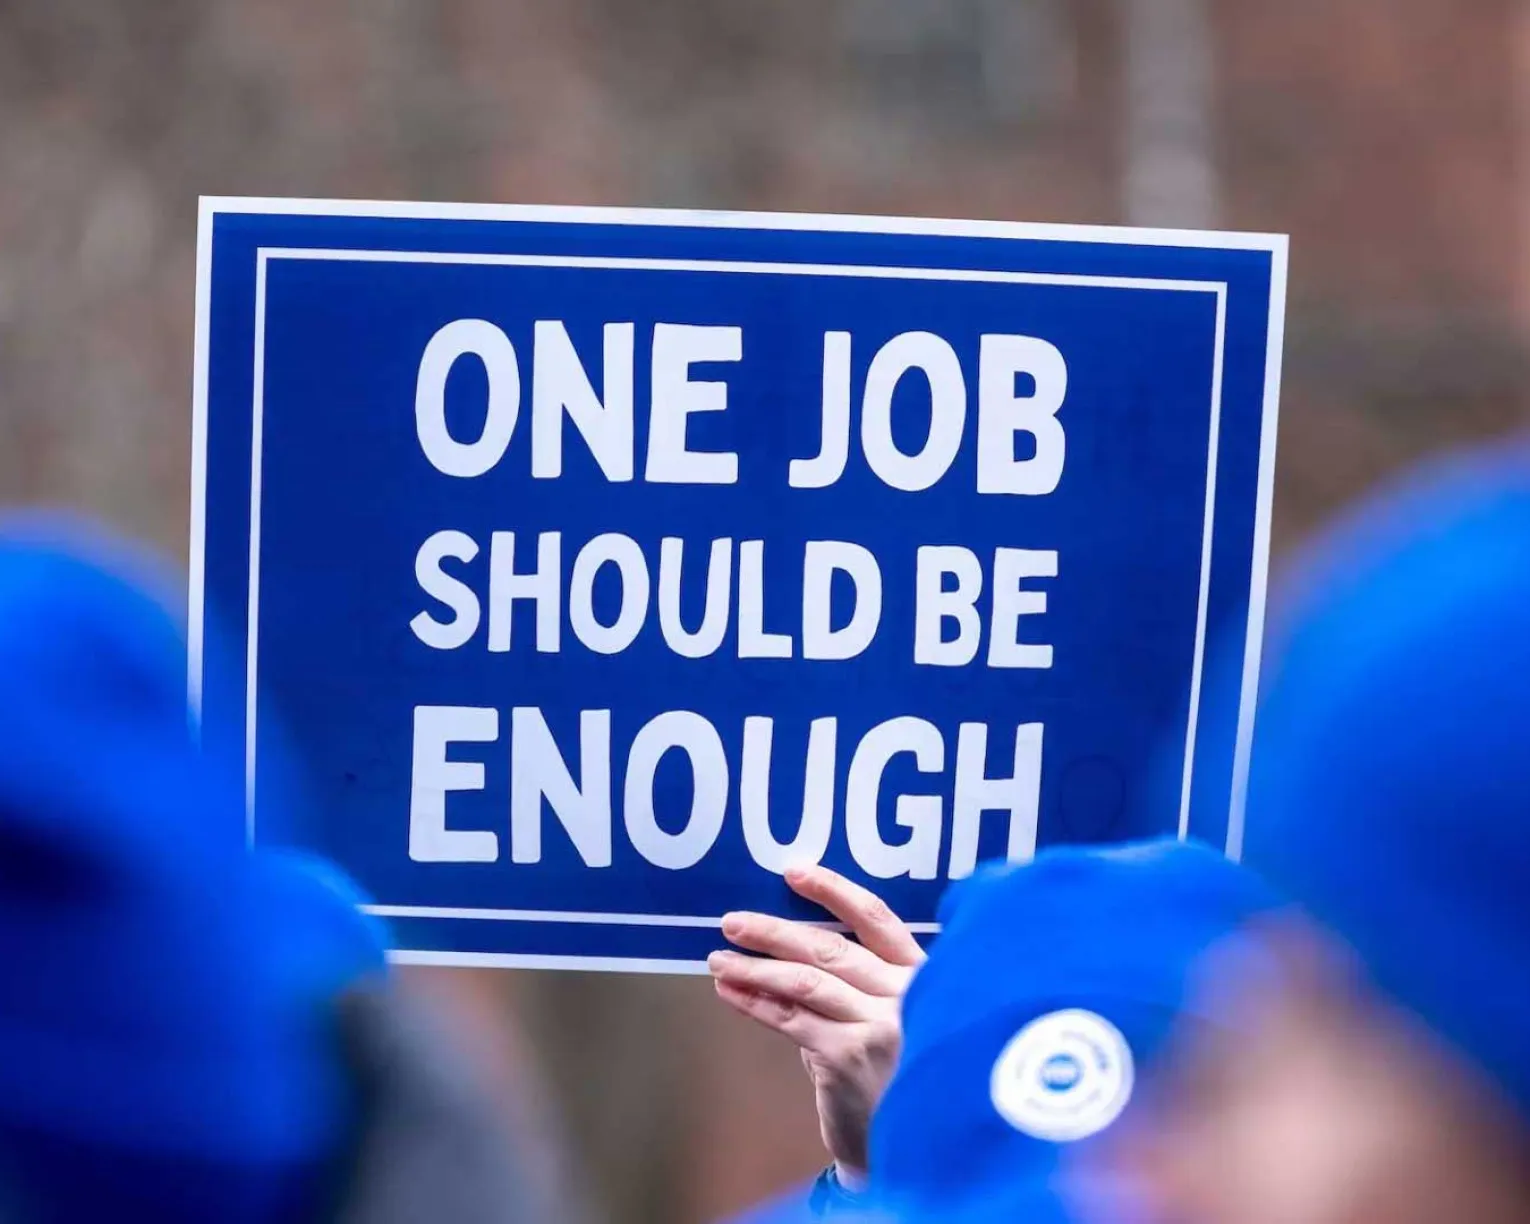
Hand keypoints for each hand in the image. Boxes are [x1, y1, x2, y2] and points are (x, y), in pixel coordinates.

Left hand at [707, 864, 925, 1184]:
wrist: (910, 1141)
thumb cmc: (892, 1069)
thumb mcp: (893, 1014)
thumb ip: (858, 981)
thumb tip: (783, 943)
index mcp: (921, 972)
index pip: (876, 918)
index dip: (834, 891)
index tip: (793, 873)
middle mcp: (906, 994)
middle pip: (831, 947)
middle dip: (775, 931)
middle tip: (733, 922)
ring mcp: (878, 1026)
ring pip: (805, 981)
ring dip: (755, 968)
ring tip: (719, 959)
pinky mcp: (847, 1057)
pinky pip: (790, 1020)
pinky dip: (755, 1003)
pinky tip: (730, 993)